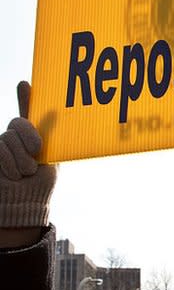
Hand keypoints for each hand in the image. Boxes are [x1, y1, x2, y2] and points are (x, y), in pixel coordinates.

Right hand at [0, 82, 56, 246]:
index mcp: (33, 136)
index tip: (25, 84)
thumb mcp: (51, 160)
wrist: (24, 204)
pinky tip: (13, 174)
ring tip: (26, 173)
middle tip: (36, 153)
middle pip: (18, 123)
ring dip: (21, 159)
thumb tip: (53, 113)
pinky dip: (8, 163)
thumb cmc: (40, 184)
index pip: (28, 114)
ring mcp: (2, 145)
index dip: (25, 98)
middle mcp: (15, 138)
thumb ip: (49, 138)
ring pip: (8, 138)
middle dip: (30, 138)